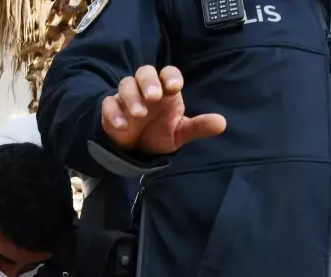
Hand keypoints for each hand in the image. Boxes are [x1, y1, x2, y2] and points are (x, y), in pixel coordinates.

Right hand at [101, 66, 225, 154]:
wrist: (135, 149)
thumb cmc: (159, 133)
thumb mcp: (180, 132)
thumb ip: (198, 127)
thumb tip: (222, 123)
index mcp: (165, 90)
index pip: (168, 73)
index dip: (170, 76)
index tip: (174, 87)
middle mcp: (145, 89)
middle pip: (144, 72)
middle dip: (148, 82)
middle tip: (153, 97)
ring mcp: (126, 98)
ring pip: (125, 84)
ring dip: (132, 97)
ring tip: (139, 114)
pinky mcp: (110, 110)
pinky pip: (108, 104)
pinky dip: (113, 112)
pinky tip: (122, 125)